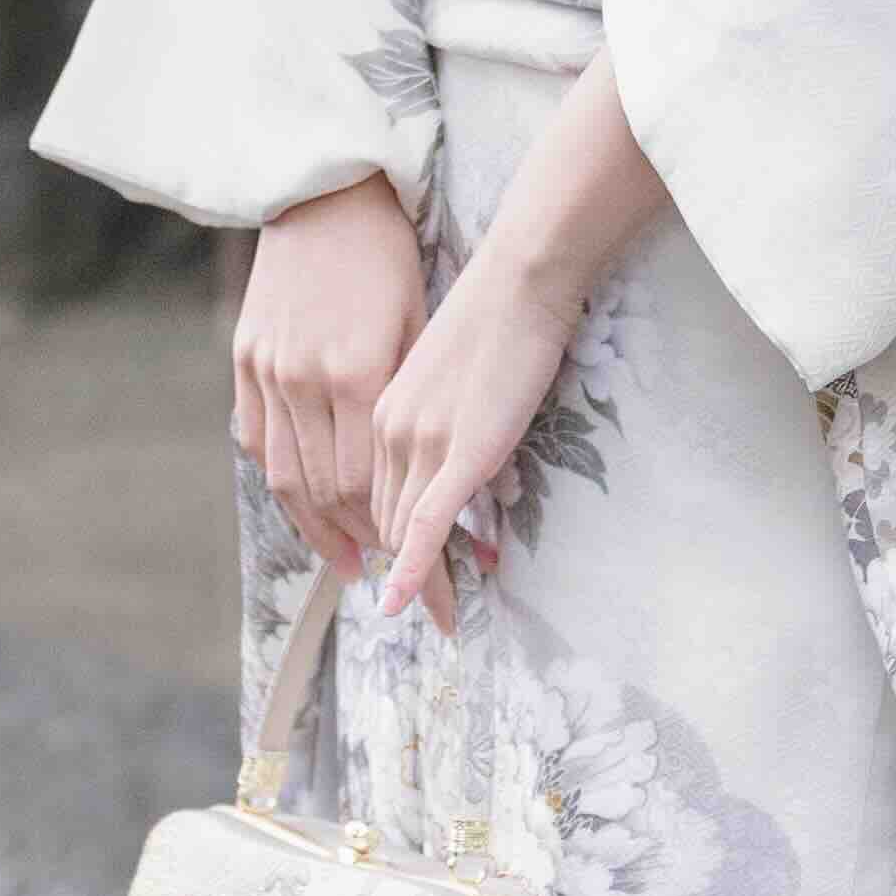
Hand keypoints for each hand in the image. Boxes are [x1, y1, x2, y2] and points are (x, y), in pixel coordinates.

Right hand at [231, 177, 429, 587]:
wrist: (326, 197)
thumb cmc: (388, 258)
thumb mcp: (416, 324)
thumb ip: (409, 396)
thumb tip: (428, 466)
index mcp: (357, 372)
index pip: (366, 481)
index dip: (389, 527)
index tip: (412, 556)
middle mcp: (304, 379)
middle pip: (325, 489)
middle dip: (358, 538)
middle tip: (386, 572)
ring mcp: (268, 370)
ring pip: (285, 475)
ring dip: (316, 525)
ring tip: (347, 559)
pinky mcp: (246, 358)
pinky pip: (258, 439)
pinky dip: (281, 479)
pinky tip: (304, 505)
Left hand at [367, 259, 590, 628]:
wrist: (519, 279)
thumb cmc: (498, 315)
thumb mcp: (453, 374)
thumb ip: (445, 419)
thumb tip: (469, 461)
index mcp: (380, 411)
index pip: (376, 495)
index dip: (395, 541)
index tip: (413, 575)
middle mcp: (386, 432)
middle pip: (386, 524)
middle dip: (411, 571)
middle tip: (440, 613)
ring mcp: (420, 444)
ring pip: (406, 533)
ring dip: (425, 579)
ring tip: (448, 616)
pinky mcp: (458, 454)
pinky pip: (428, 526)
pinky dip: (415, 570)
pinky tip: (404, 604)